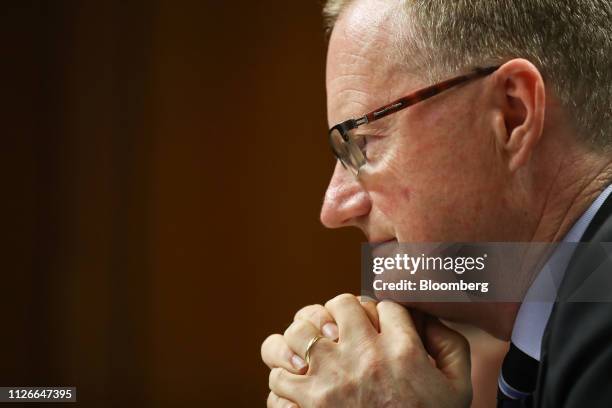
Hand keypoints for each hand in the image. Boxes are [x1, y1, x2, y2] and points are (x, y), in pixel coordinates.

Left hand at [263, 294, 471, 407]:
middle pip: (342, 304)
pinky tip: (300, 382)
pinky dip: (287, 375)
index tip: (378, 324)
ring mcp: (333, 377)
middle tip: (345, 330)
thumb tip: (428, 319)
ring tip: (314, 350)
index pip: (385, 305)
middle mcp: (366, 356)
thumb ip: (451, 345)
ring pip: (303, 329)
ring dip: (308, 337)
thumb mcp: (457, 387)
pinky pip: (282, 371)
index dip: (381, 311)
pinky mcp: (309, 402)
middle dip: (343, 312)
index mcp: (403, 350)